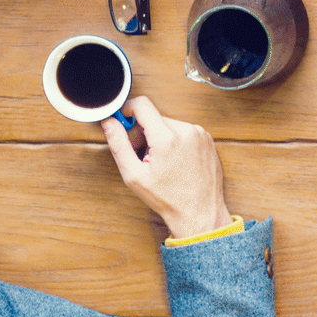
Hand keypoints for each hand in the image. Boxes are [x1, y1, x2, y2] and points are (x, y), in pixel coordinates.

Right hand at [101, 97, 232, 238]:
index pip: (142, 105)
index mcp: (167, 138)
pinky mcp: (207, 138)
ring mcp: (200, 133)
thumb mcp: (134, 175)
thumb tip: (109, 123)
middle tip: (143, 156)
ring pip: (169, 124)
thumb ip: (118, 145)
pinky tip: (176, 161)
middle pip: (155, 117)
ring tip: (162, 162)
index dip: (127, 110)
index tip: (122, 122)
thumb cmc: (167, 198)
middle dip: (144, 132)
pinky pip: (184, 131)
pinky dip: (175, 141)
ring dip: (160, 137)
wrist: (199, 211)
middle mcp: (186, 130)